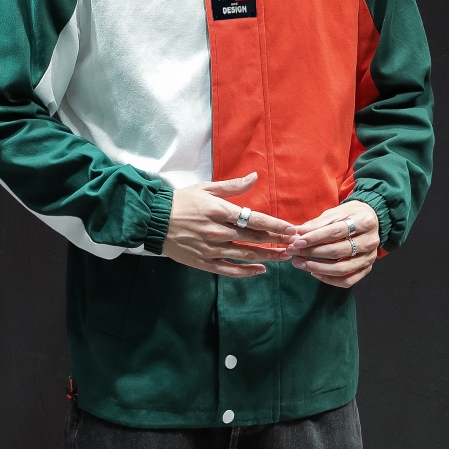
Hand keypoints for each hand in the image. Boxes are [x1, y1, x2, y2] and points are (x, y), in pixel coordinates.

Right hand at [162, 172, 296, 276]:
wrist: (154, 220)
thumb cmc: (182, 202)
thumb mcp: (206, 188)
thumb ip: (232, 186)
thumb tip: (255, 176)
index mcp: (220, 211)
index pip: (254, 219)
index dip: (275, 225)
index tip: (291, 229)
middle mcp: (218, 231)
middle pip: (254, 239)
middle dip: (276, 242)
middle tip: (294, 244)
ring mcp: (211, 248)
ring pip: (245, 255)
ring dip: (267, 257)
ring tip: (283, 256)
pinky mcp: (203, 262)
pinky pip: (229, 269)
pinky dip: (246, 271)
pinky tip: (260, 270)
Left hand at [285, 201, 379, 287]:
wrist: (371, 219)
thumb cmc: (350, 215)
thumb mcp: (335, 212)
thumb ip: (317, 224)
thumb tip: (297, 232)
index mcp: (364, 221)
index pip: (335, 232)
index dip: (314, 238)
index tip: (297, 242)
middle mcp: (370, 241)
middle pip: (338, 251)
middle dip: (312, 253)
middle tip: (294, 252)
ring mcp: (370, 257)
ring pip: (342, 268)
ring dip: (318, 268)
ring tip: (300, 263)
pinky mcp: (367, 268)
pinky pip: (348, 281)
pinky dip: (330, 280)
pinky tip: (315, 273)